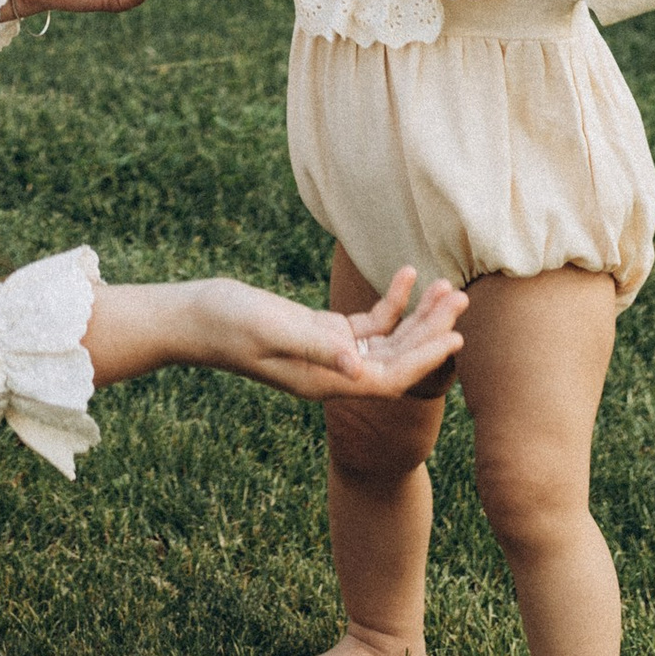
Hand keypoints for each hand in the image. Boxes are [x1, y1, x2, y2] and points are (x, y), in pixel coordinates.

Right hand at [208, 264, 466, 402]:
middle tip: (460, 299)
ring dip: (417, 315)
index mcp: (325, 381)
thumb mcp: (272, 330)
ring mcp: (328, 352)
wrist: (193, 317)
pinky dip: (389, 301)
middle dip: (430, 331)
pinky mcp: (320, 332)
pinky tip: (406, 274)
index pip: (389, 378)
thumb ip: (316, 347)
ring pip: (386, 339)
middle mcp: (333, 372)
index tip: (454, 335)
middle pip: (395, 358)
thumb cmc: (227, 323)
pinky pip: (366, 323)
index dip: (424, 359)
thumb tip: (361, 369)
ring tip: (444, 285)